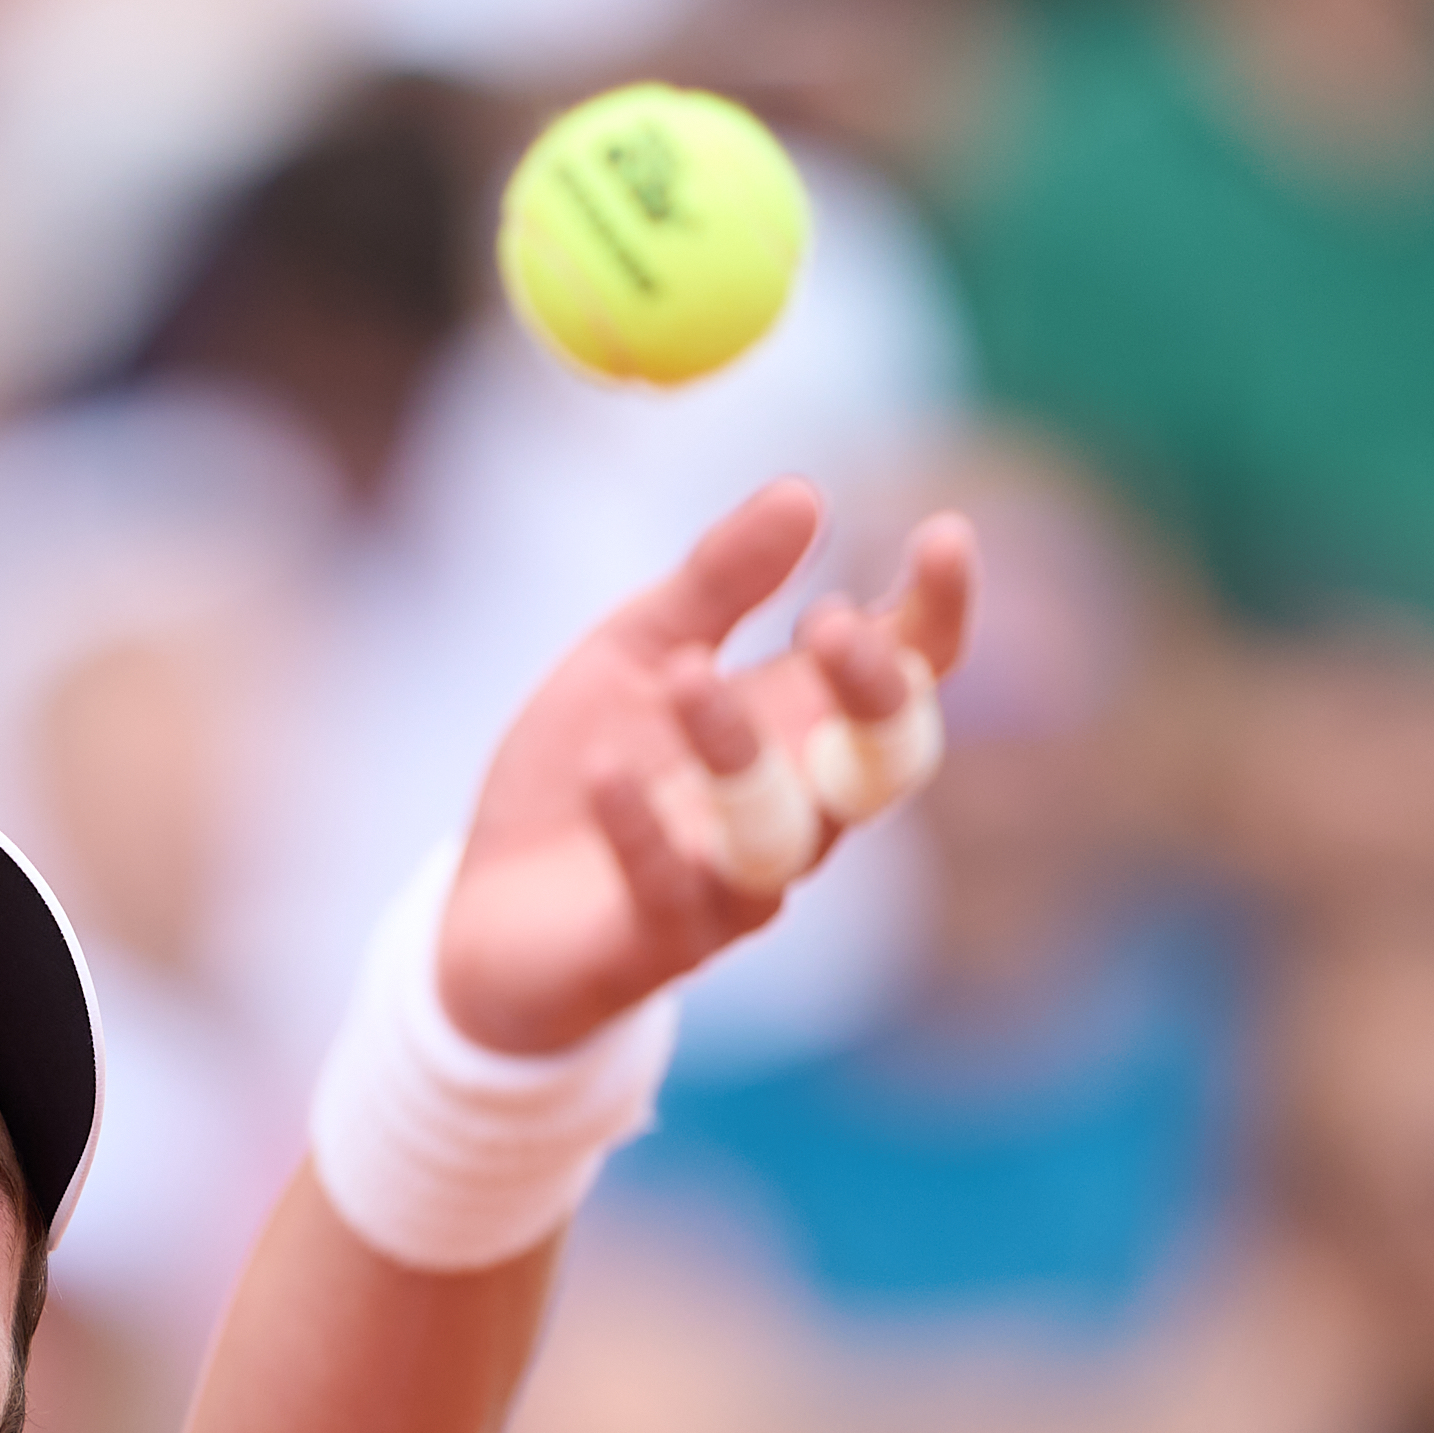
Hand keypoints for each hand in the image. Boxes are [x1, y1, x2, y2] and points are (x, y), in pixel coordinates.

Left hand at [439, 479, 974, 1054]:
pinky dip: (640, 829)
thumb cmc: (588, 769)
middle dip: (872, 695)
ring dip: (740, 753)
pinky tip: (604, 774)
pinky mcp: (661, 940)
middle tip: (830, 622)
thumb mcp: (639, 649)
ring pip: (780, 832)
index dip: (939, 612)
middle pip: (886, 764)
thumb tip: (806, 492)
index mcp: (807, 728)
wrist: (489, 911)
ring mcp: (737, 885)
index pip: (912, 673)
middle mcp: (800, 811)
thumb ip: (719, 580)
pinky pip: (671, 889)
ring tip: (685, 675)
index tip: (944, 534)